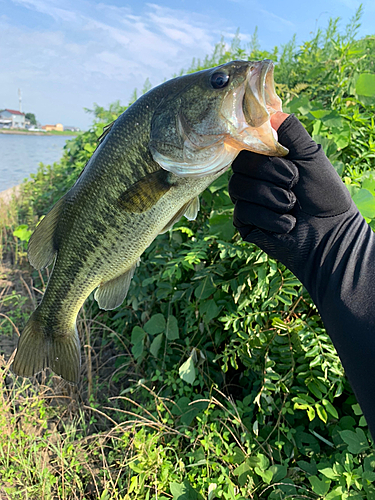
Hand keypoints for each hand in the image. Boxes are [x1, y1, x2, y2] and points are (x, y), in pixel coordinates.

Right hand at [229, 114, 353, 289]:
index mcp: (266, 162)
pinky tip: (287, 224)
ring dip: (272, 197)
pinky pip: (244, 213)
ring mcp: (247, 202)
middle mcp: (253, 180)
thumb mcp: (311, 156)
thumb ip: (292, 132)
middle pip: (239, 166)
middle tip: (293, 183)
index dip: (259, 151)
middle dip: (270, 174)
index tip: (279, 155)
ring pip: (238, 189)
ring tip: (292, 206)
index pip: (245, 147)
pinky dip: (271, 218)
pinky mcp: (246, 225)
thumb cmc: (324, 195)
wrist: (330, 233)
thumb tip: (272, 112)